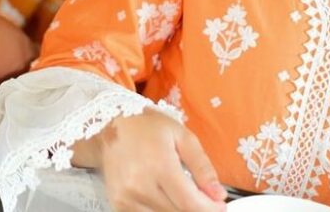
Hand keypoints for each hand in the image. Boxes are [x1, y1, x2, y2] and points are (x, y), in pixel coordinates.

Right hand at [95, 111, 226, 211]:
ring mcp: (127, 198)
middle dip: (196, 210)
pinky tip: (165, 199)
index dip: (209, 209)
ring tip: (182, 196)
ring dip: (178, 211)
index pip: (190, 203)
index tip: (220, 206)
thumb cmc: (148, 127)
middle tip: (203, 200)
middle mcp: (140, 186)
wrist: (110, 126)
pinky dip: (160, 211)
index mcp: (159, 166)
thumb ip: (202, 165)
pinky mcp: (118, 205)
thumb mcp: (181, 136)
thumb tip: (218, 195)